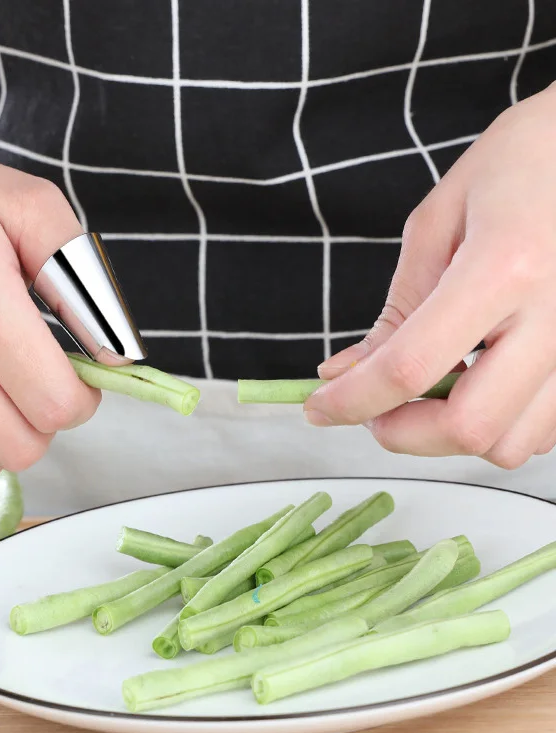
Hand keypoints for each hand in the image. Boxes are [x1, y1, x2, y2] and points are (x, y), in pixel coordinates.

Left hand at [306, 85, 555, 469]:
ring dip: (451, 436)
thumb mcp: (437, 224)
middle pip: (469, 427)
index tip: (319, 408)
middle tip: (374, 410)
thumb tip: (343, 374)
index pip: (410, 367)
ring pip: (511, 445)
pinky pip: (543, 432)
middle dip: (402, 434)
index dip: (352, 401)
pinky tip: (475, 388)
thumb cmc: (519, 166)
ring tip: (428, 393)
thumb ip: (395, 311)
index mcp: (503, 267)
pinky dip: (496, 428)